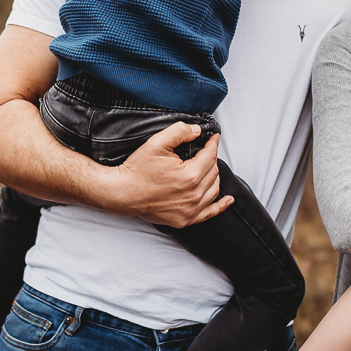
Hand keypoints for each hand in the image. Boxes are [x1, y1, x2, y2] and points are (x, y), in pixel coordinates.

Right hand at [102, 121, 232, 228]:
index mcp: (190, 175)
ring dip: (213, 176)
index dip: (212, 144)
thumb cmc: (137, 169)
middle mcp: (194, 195)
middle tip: (203, 151)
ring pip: (214, 189)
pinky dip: (221, 206)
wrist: (122, 193)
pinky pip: (210, 213)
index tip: (213, 137)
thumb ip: (180, 132)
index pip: (210, 156)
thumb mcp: (157, 143)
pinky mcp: (185, 220)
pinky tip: (228, 200)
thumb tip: (198, 131)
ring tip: (207, 167)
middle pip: (213, 171)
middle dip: (210, 159)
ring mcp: (190, 210)